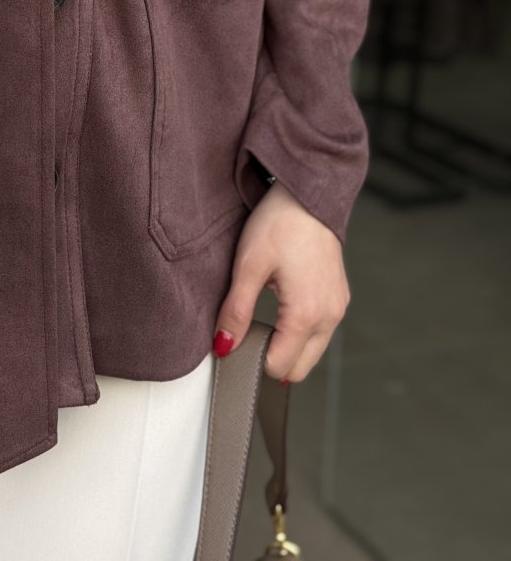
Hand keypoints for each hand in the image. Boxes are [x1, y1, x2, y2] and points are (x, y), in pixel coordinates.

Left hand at [212, 181, 349, 381]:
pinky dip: (301, 331)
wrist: (308, 195)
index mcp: (307, 314)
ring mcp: (338, 308)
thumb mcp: (249, 266)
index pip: (279, 366)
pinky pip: (320, 332)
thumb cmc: (280, 223)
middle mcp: (329, 316)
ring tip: (264, 316)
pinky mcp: (339, 298)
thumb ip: (236, 311)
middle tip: (247, 332)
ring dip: (287, 345)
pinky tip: (282, 305)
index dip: (252, 359)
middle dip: (272, 359)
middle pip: (299, 368)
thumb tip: (224, 346)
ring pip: (311, 352)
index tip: (234, 342)